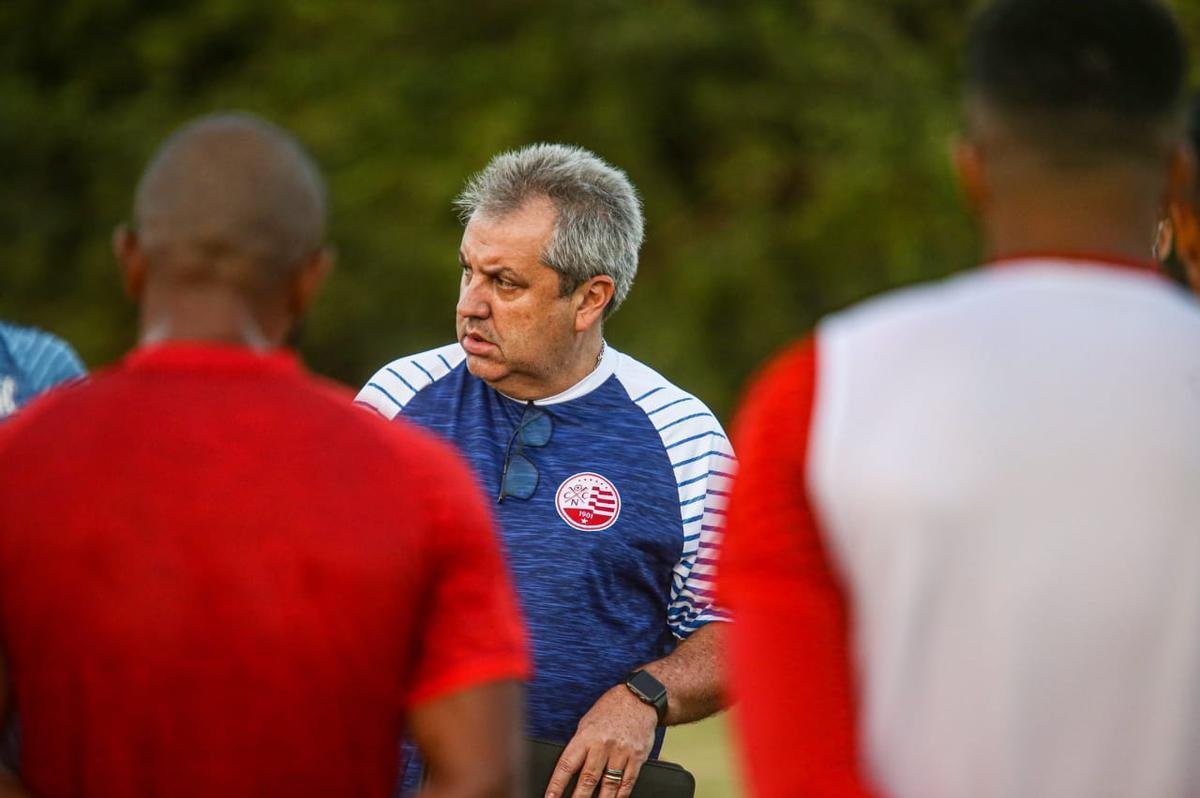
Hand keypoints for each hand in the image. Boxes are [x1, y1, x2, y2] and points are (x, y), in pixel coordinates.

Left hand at [544, 683, 657, 797]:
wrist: (639, 698)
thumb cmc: (611, 709)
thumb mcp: (587, 722)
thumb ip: (579, 745)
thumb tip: (569, 768)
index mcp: (586, 736)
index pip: (567, 765)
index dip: (557, 785)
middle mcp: (603, 745)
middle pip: (588, 779)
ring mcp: (621, 752)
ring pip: (609, 785)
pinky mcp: (637, 757)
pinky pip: (627, 782)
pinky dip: (620, 796)